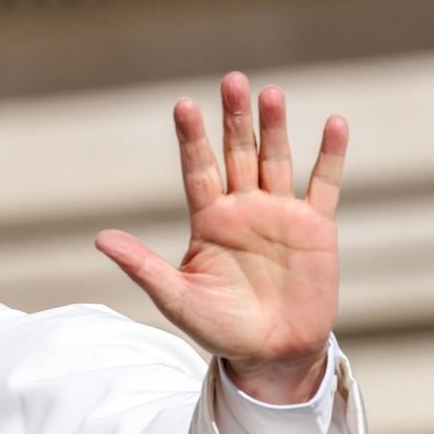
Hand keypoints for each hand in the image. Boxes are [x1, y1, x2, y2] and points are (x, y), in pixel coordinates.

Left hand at [95, 72, 344, 403]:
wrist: (269, 352)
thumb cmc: (218, 328)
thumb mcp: (175, 297)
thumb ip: (142, 266)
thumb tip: (99, 239)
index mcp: (208, 221)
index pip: (197, 170)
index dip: (191, 139)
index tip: (183, 106)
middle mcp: (242, 209)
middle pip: (237, 154)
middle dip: (234, 119)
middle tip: (232, 80)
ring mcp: (279, 214)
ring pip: (276, 160)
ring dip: (274, 128)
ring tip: (270, 93)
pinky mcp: (316, 228)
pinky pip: (324, 185)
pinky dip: (330, 156)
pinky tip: (333, 124)